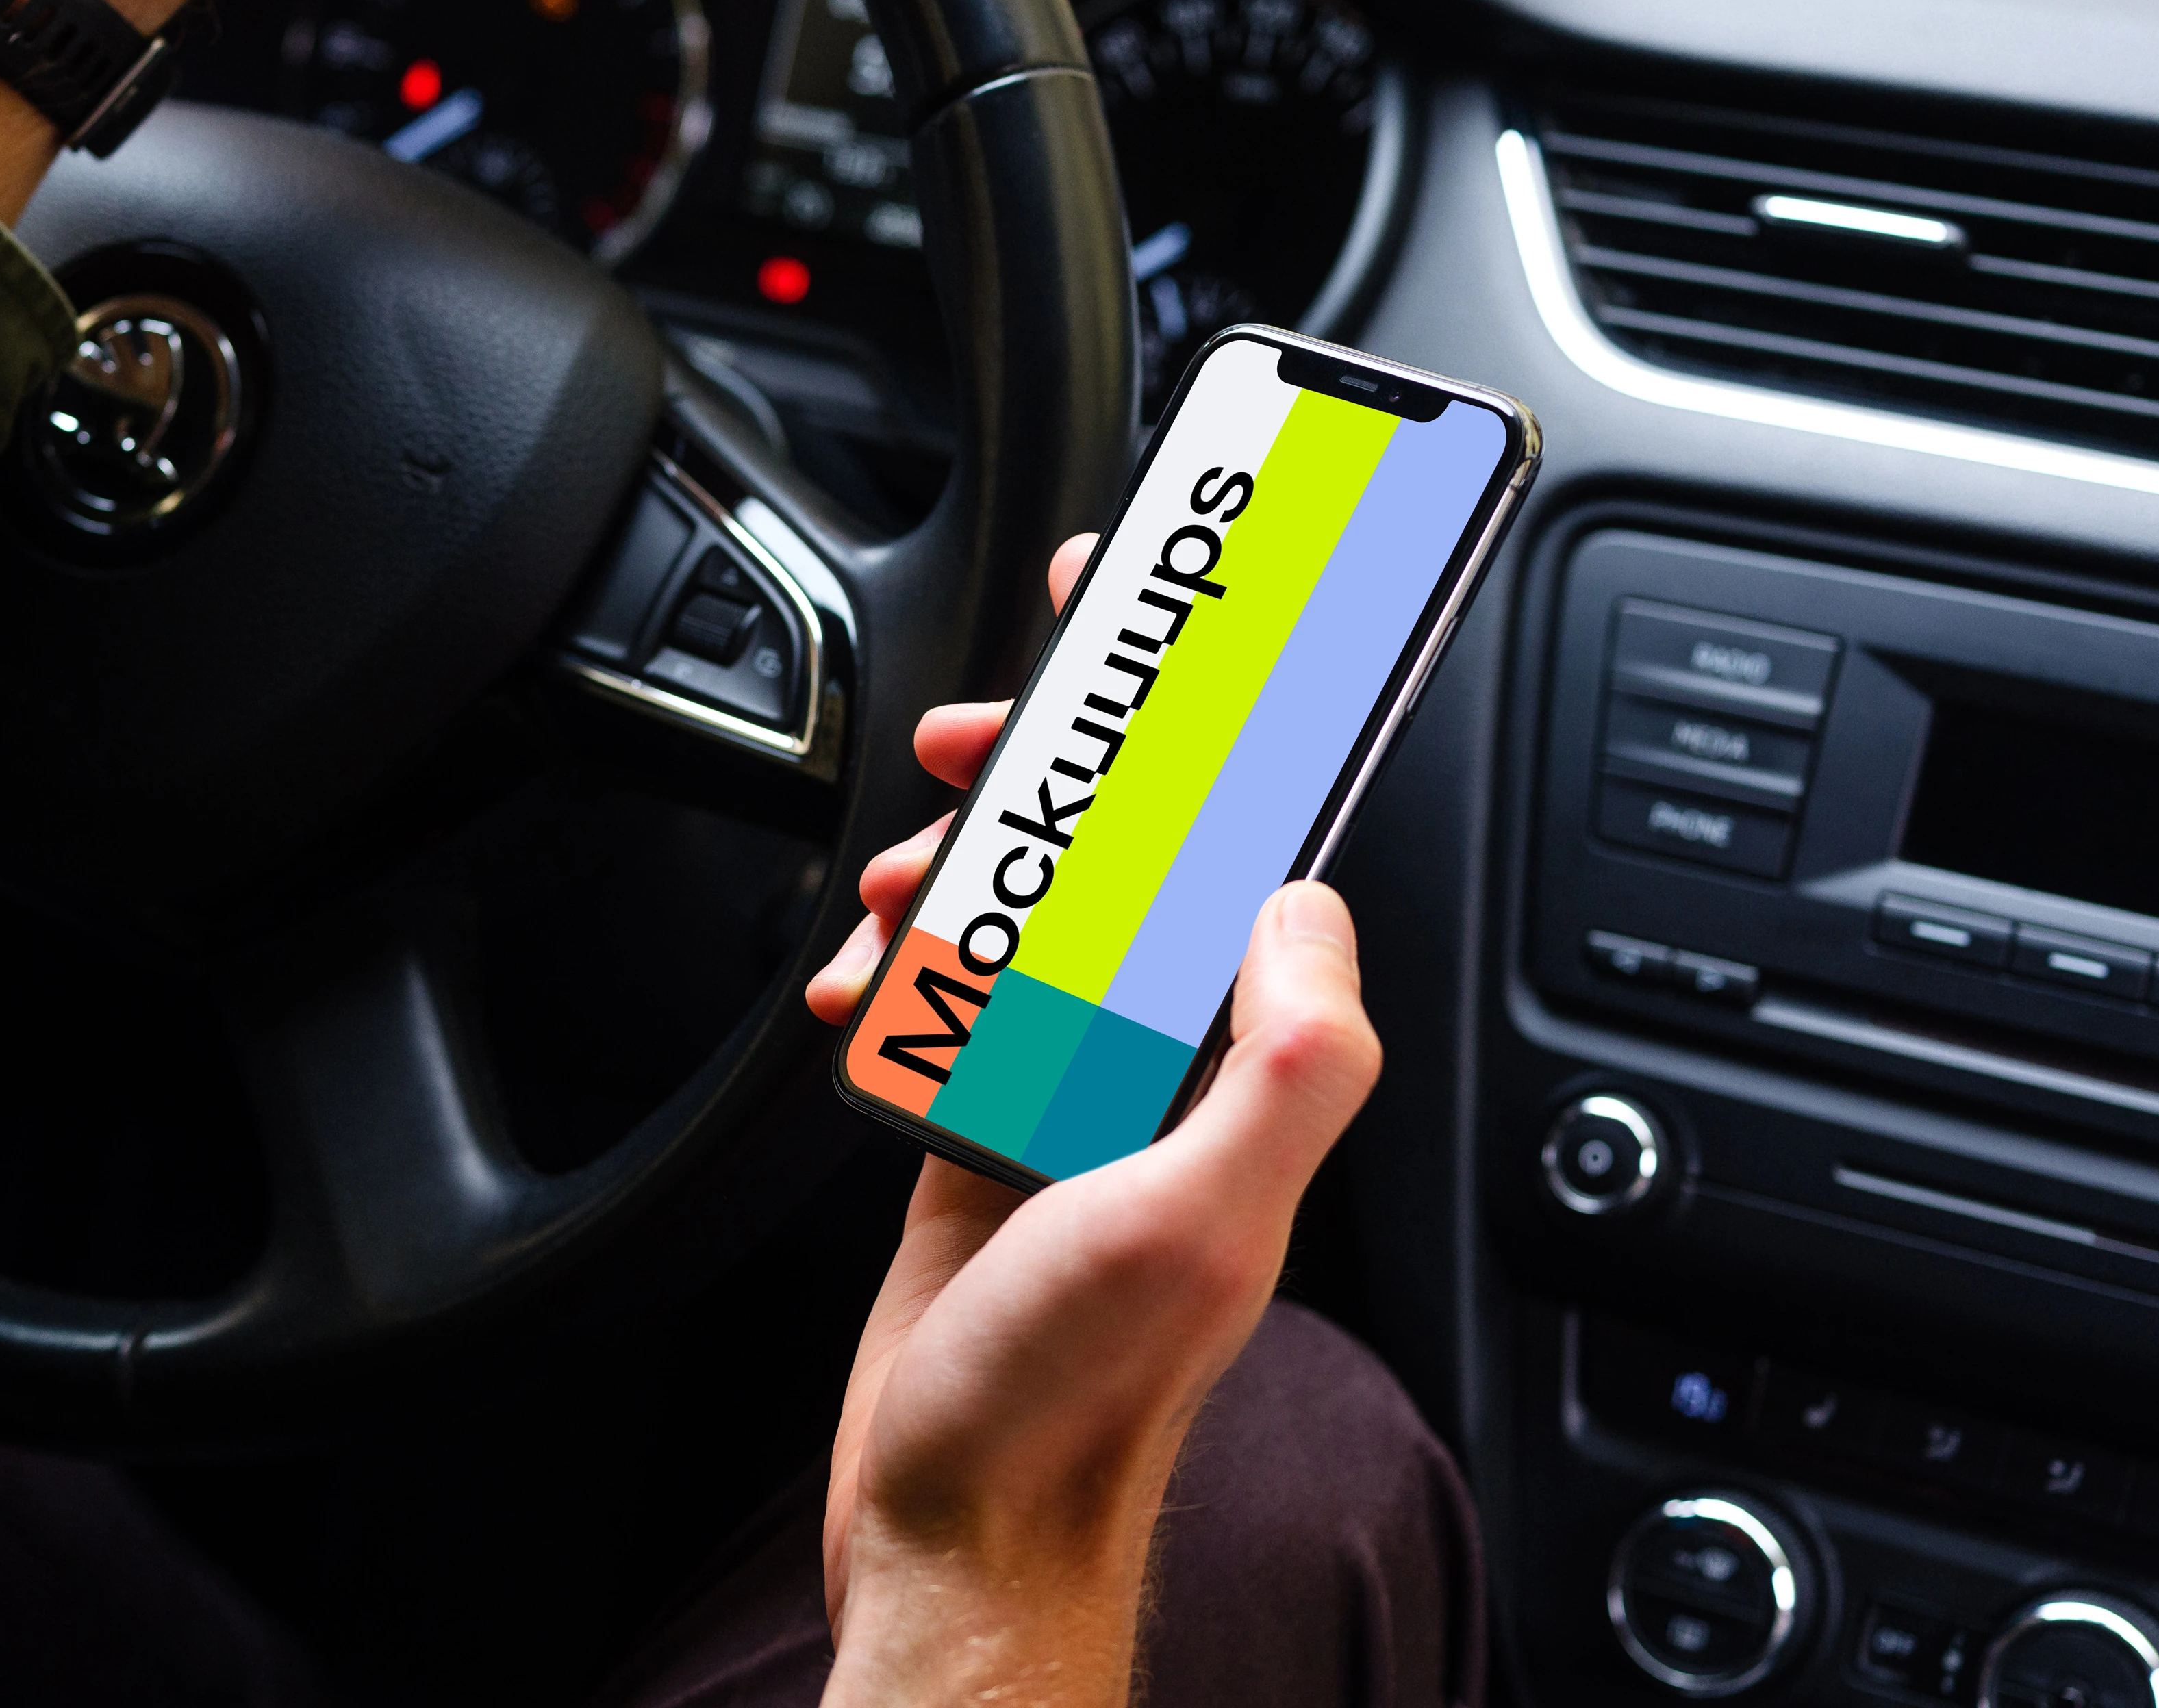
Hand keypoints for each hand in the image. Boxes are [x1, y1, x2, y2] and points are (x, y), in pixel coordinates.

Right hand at [799, 535, 1384, 1707]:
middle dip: (1042, 782)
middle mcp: (1161, 1065)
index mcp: (1238, 1066)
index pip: (1239, 849)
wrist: (957, 1526)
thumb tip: (1307, 899)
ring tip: (895, 898)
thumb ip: (1292, 1056)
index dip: (1205, 731)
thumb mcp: (1205, 1219)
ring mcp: (1062, 1091)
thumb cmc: (1071, 1403)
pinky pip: (934, 996)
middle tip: (977, 752)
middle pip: (1112, 855)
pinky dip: (884, 974)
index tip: (1159, 632)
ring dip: (945, 877)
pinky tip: (852, 993)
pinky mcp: (974, 1126)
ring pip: (1010, 911)